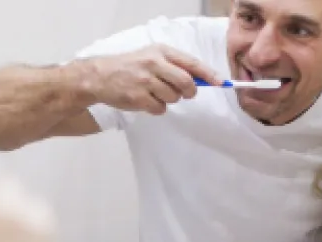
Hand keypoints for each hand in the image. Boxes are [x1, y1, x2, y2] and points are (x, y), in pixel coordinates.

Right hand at [86, 44, 222, 115]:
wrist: (100, 76)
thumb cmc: (130, 67)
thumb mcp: (152, 57)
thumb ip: (174, 66)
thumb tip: (200, 80)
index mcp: (161, 52)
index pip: (191, 63)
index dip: (208, 74)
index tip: (221, 82)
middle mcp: (154, 64)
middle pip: (186, 82)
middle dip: (189, 91)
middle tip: (184, 93)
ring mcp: (145, 81)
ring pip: (174, 97)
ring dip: (169, 99)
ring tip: (154, 93)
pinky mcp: (138, 98)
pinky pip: (160, 109)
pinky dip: (157, 108)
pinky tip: (146, 100)